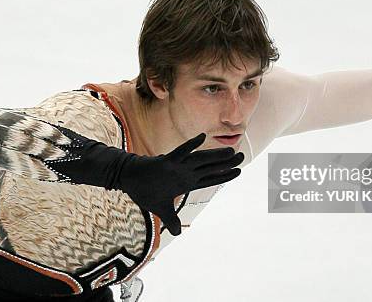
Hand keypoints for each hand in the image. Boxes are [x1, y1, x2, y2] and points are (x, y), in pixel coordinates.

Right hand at [117, 133, 243, 234]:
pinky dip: (190, 145)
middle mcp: (185, 173)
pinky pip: (180, 152)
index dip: (225, 176)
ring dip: (215, 155)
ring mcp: (177, 166)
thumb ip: (171, 220)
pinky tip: (201, 137)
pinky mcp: (165, 161)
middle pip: (210, 167)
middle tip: (242, 157)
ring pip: (200, 159)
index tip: (239, 171)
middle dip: (226, 163)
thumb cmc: (145, 190)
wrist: (128, 178)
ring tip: (231, 150)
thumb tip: (178, 234)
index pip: (210, 179)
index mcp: (187, 182)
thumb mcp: (161, 210)